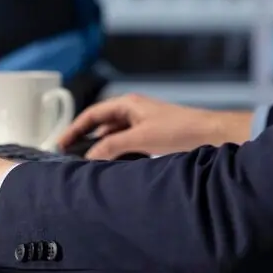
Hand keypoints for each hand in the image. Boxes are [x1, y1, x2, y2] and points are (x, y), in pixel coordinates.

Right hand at [56, 94, 251, 159]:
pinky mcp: (152, 137)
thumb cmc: (180, 130)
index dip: (75, 129)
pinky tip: (113, 167)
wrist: (211, 134)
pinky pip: (126, 145)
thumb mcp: (141, 138)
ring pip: (114, 137)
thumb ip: (112, 146)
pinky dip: (117, 154)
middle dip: (85, 140)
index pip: (92, 114)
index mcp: (128, 104)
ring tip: (88, 166)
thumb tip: (90, 157)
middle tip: (70, 157)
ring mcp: (142, 124)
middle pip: (101, 125)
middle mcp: (133, 112)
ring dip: (102, 149)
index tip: (61, 144)